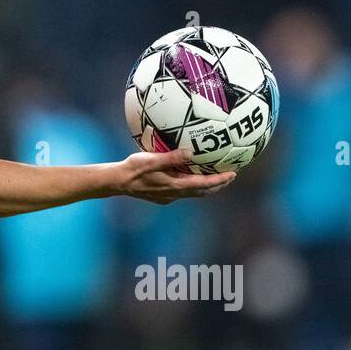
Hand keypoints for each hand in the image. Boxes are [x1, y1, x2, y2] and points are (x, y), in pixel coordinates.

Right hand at [109, 148, 234, 203]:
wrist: (117, 182)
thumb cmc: (133, 169)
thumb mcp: (151, 160)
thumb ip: (171, 158)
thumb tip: (191, 152)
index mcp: (175, 185)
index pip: (204, 184)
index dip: (220, 180)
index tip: (233, 174)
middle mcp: (174, 194)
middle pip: (203, 191)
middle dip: (218, 185)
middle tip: (230, 176)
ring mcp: (168, 196)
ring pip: (193, 192)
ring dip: (206, 186)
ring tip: (215, 178)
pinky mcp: (162, 195)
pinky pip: (183, 191)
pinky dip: (193, 184)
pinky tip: (189, 176)